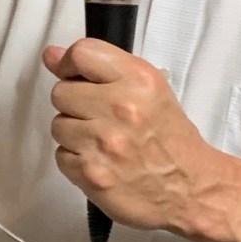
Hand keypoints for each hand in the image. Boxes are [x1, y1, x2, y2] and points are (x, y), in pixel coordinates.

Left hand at [44, 40, 229, 236]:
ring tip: (102, 139)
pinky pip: (61, 156)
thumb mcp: (149, 87)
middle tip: (99, 114)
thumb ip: (101, 65)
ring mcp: (103, 142)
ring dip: (75, 133)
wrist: (188, 187)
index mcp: (138, 79)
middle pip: (61, 92)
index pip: (81, 54)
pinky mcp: (91, 174)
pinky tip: (100, 159)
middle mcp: (120, 107)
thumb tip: (52, 55)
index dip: (69, 63)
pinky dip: (76, 160)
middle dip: (75, 103)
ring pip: (58, 125)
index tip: (72, 73)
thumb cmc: (169, 137)